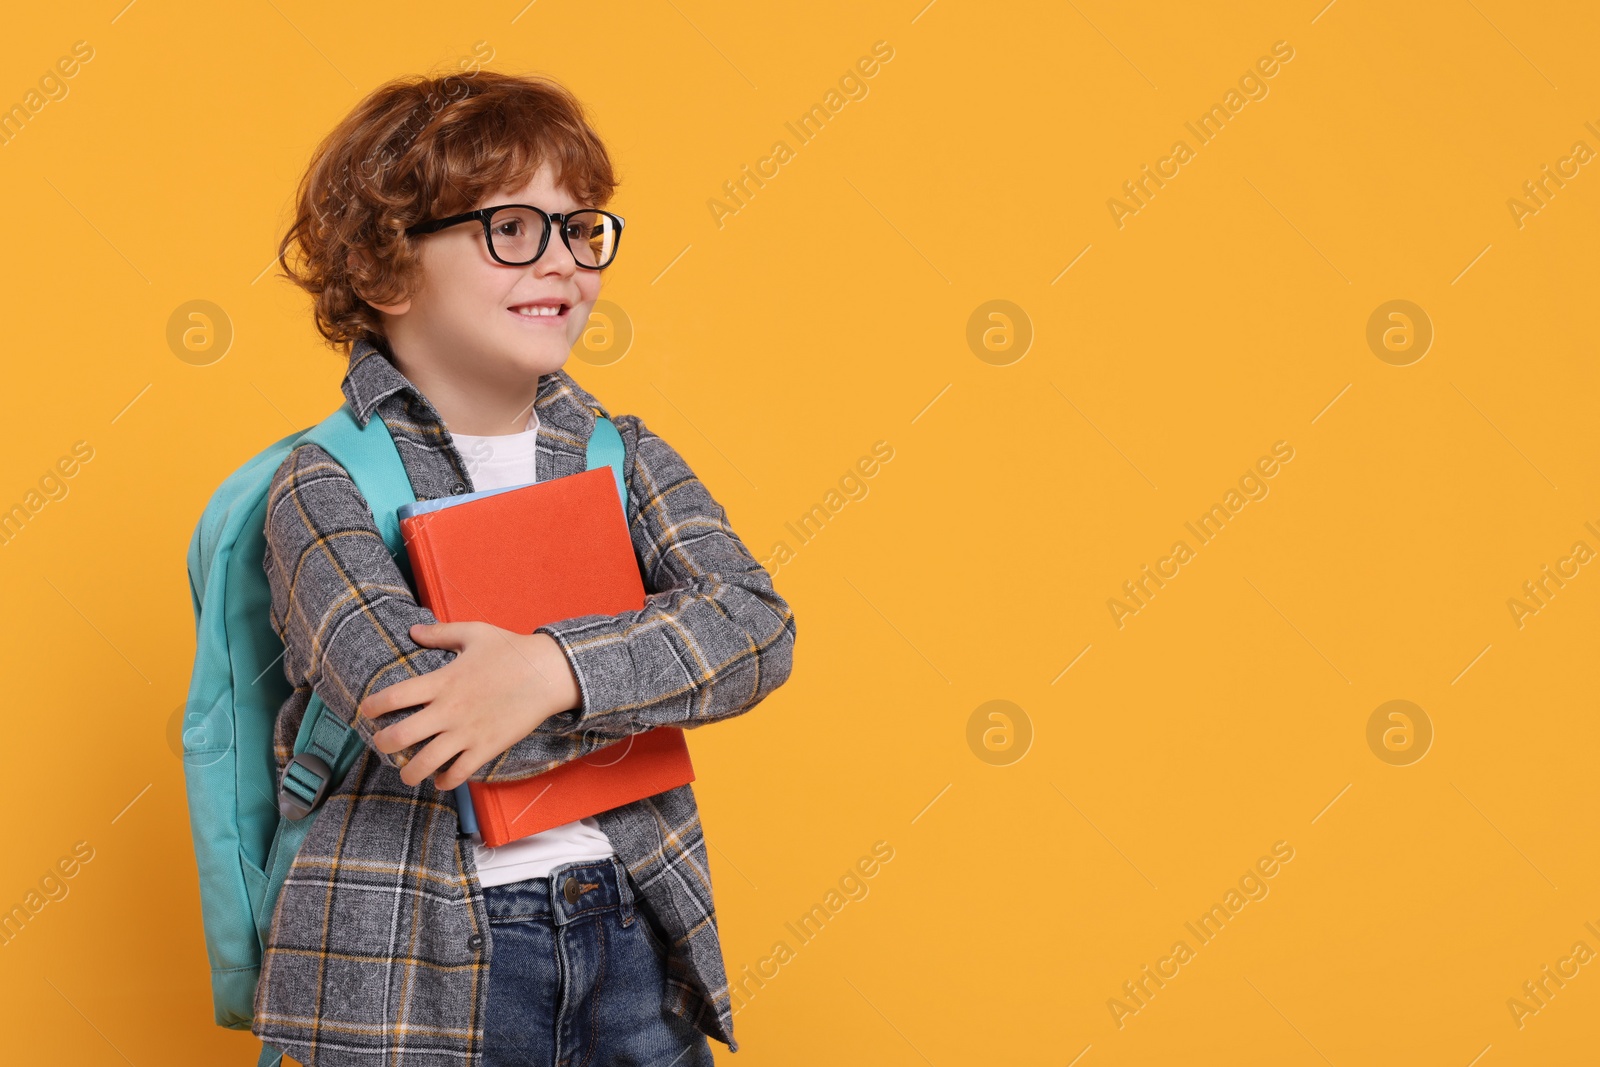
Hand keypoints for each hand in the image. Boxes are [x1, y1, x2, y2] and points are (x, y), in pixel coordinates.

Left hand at [356, 621, 581, 789]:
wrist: (548, 673)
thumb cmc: (511, 649)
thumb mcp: (474, 632)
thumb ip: (440, 633)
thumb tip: (412, 631)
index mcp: (442, 681)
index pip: (394, 697)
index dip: (372, 707)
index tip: (367, 712)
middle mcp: (449, 710)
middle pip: (400, 736)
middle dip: (383, 744)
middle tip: (382, 744)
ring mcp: (467, 732)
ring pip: (425, 763)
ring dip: (409, 773)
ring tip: (407, 773)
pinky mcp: (486, 747)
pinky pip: (458, 774)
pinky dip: (445, 781)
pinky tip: (441, 779)